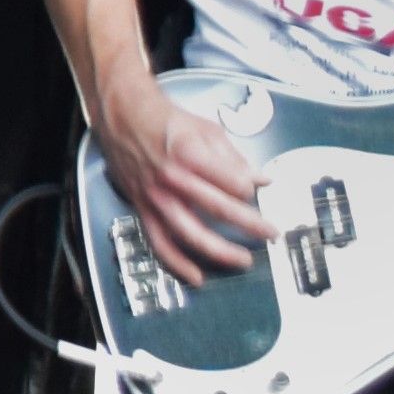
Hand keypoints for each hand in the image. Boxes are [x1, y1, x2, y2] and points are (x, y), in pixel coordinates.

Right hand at [93, 76, 272, 289]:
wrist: (122, 117)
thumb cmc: (166, 120)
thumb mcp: (206, 130)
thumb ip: (235, 158)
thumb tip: (262, 180)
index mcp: (191, 154)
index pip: (233, 182)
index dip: (250, 189)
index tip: (254, 190)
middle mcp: (173, 178)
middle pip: (219, 208)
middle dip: (250, 224)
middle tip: (271, 234)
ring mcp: (156, 196)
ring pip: (190, 233)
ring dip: (220, 251)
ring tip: (244, 260)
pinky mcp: (143, 208)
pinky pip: (160, 242)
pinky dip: (177, 263)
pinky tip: (196, 276)